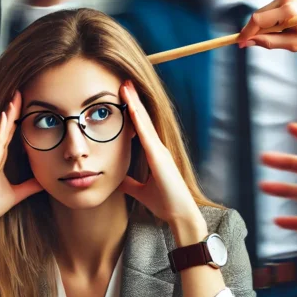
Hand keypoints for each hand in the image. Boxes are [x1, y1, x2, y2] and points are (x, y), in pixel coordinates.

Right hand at [0, 91, 43, 230]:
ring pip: (1, 130)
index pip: (11, 134)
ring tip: (15, 96)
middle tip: (21, 91)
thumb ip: (30, 186)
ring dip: (8, 113)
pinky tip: (6, 116)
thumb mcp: (17, 194)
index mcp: (0, 159)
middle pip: (6, 127)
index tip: (27, 104)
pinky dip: (1, 128)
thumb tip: (45, 181)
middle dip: (13, 109)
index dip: (18, 119)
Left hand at [117, 81, 205, 242]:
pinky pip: (146, 134)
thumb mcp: (140, 191)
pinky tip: (131, 107)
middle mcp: (158, 148)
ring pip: (144, 121)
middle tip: (123, 82)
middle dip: (133, 100)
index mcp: (154, 154)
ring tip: (126, 85)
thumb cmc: (165, 203)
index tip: (122, 96)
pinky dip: (138, 119)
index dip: (132, 111)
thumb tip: (117, 179)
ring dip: (135, 103)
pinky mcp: (160, 157)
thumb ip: (130, 183)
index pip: (140, 127)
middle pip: (143, 119)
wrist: (180, 214)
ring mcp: (160, 150)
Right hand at [237, 0, 296, 53]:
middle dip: (252, 30)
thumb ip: (269, 42)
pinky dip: (267, 20)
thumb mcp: (292, 44)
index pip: (258, 20)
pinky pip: (269, 10)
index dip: (246, 32)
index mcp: (289, 11)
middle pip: (258, 15)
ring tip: (271, 37)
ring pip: (262, 12)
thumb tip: (248, 43)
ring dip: (260, 26)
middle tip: (250, 44)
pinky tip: (276, 29)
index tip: (239, 43)